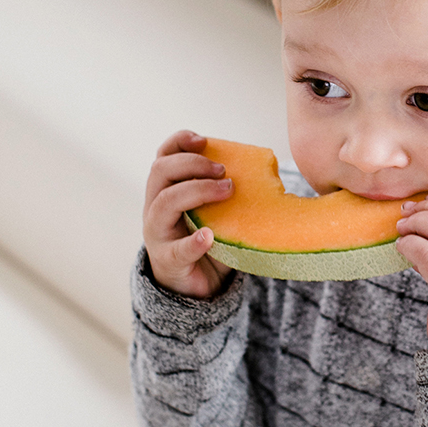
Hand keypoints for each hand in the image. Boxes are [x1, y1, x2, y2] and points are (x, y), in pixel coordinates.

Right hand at [143, 130, 233, 298]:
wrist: (195, 285)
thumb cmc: (207, 239)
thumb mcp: (215, 210)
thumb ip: (227, 191)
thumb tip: (272, 173)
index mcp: (165, 190)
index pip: (163, 156)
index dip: (179, 142)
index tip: (203, 140)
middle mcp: (155, 207)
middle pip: (160, 172)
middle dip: (192, 164)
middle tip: (224, 171)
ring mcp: (157, 234)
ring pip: (164, 204)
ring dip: (197, 191)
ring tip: (226, 191)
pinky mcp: (168, 260)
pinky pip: (177, 249)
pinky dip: (193, 241)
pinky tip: (208, 236)